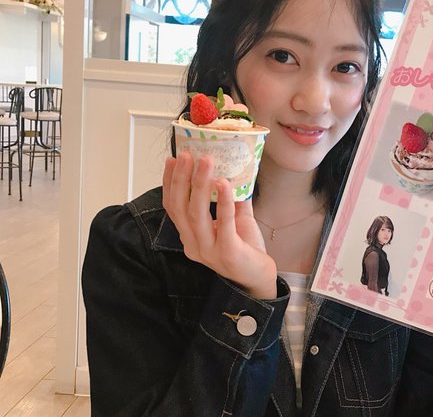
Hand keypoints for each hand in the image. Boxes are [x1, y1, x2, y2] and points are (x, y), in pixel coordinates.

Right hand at [162, 152, 276, 298]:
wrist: (260, 279)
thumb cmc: (246, 248)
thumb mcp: (235, 219)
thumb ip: (231, 198)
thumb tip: (233, 168)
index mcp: (190, 236)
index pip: (172, 206)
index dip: (170, 182)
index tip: (173, 159)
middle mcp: (193, 244)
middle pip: (179, 208)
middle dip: (181, 178)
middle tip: (187, 155)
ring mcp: (208, 251)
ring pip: (196, 214)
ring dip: (200, 185)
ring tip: (206, 162)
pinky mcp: (227, 254)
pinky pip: (223, 223)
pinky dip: (223, 202)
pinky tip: (224, 183)